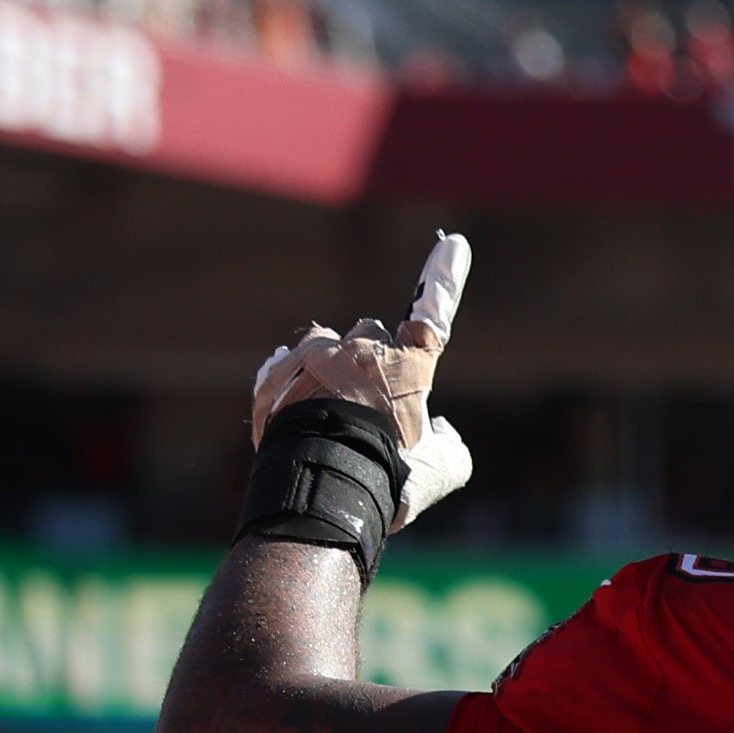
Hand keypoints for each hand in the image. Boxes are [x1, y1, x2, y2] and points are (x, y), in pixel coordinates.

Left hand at [248, 231, 475, 528]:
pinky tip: (292, 410)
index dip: (444, 280)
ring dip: (326, 368)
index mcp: (408, 366)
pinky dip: (290, 384)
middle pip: (367, 333)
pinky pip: (284, 368)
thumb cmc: (392, 477)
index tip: (454, 243)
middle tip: (365, 408)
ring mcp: (316, 359)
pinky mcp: (280, 378)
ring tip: (325, 415)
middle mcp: (362, 350)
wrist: (325, 489)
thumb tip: (439, 432)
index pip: (433, 314)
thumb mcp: (442, 470)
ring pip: (323, 346)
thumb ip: (451, 447)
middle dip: (369, 359)